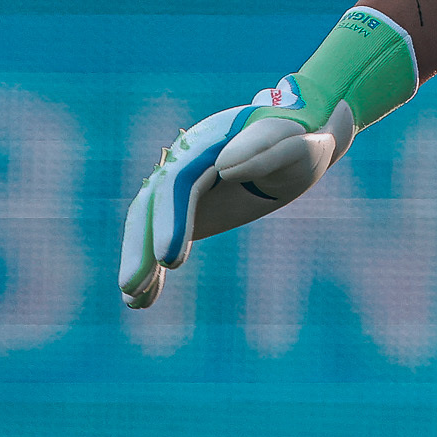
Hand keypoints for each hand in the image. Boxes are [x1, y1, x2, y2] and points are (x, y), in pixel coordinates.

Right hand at [118, 7, 416, 308]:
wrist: (302, 135)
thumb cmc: (303, 137)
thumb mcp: (297, 140)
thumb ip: (266, 147)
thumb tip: (223, 165)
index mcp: (210, 142)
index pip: (180, 181)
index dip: (170, 218)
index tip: (170, 259)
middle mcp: (187, 160)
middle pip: (152, 202)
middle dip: (141, 244)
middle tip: (134, 287)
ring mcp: (184, 184)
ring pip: (147, 220)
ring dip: (138, 259)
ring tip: (134, 300)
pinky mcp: (189, 207)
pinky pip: (161, 234)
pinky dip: (151, 265)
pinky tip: (143, 300)